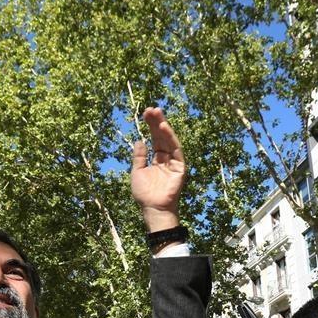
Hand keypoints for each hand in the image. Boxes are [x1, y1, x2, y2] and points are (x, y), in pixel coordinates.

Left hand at [130, 107, 185, 232]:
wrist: (153, 208)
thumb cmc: (145, 194)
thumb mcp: (137, 172)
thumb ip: (139, 157)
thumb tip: (139, 140)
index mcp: (157, 159)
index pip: (154, 139)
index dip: (151, 126)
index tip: (145, 114)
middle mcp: (166, 158)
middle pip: (162, 136)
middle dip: (157, 122)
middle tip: (151, 109)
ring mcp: (174, 162)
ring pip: (169, 140)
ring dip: (163, 126)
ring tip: (157, 113)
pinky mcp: (180, 167)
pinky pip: (176, 149)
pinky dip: (170, 138)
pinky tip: (163, 127)